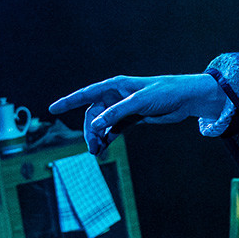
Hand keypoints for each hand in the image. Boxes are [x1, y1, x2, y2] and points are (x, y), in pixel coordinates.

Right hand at [50, 74, 227, 152]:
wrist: (186, 99)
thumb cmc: (165, 92)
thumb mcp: (140, 102)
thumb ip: (117, 113)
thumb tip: (97, 125)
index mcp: (116, 85)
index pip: (87, 93)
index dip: (69, 101)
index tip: (52, 109)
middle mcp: (117, 96)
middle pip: (94, 114)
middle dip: (90, 130)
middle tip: (93, 147)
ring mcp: (124, 108)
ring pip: (103, 123)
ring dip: (98, 137)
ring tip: (97, 151)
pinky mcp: (133, 118)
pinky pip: (114, 129)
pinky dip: (108, 138)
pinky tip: (104, 148)